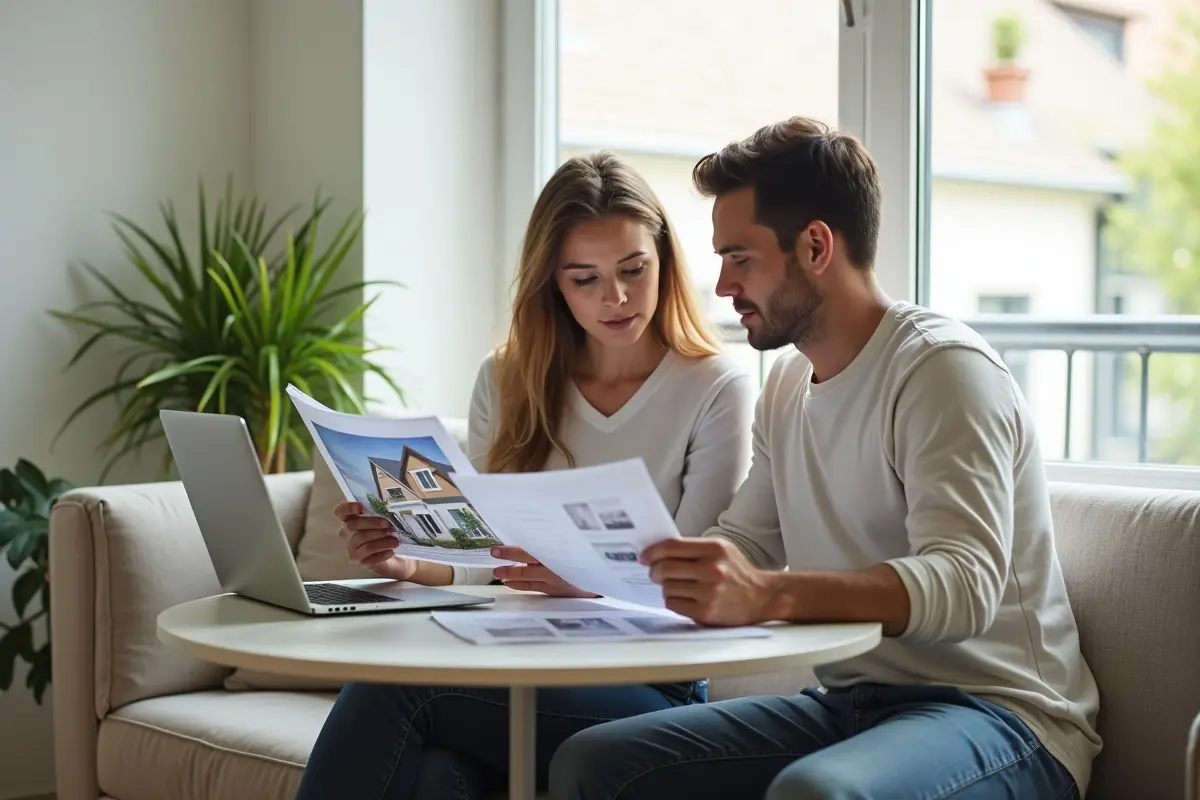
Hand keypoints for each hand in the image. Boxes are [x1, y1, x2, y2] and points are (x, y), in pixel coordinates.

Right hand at [334, 502, 417, 581]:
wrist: (396, 557)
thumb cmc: (388, 533)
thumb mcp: (386, 519)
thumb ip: (383, 510)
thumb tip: (389, 502)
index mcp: (350, 519)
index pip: (340, 511)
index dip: (347, 508)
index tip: (359, 507)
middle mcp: (346, 533)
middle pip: (352, 525)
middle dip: (371, 524)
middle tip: (388, 525)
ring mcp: (351, 549)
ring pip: (361, 541)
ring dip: (380, 541)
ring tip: (395, 541)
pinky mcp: (360, 561)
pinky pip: (369, 557)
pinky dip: (381, 554)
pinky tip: (390, 552)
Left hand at [491, 545, 598, 596]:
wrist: (602, 579)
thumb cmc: (585, 556)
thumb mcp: (572, 544)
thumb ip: (553, 539)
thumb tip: (531, 529)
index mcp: (560, 550)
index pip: (536, 544)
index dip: (518, 544)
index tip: (505, 540)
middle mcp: (556, 564)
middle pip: (529, 557)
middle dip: (511, 554)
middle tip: (494, 552)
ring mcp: (554, 579)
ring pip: (528, 575)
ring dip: (511, 573)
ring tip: (497, 572)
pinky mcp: (554, 590)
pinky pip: (533, 587)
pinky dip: (520, 585)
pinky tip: (508, 583)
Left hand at [641, 537, 775, 625]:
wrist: (763, 597)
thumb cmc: (737, 572)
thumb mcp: (721, 550)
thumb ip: (694, 549)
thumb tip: (659, 552)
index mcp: (714, 548)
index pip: (671, 547)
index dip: (652, 552)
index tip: (643, 557)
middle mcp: (712, 569)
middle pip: (665, 568)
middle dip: (654, 572)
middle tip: (654, 574)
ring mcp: (709, 592)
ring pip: (667, 588)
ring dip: (666, 588)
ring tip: (676, 586)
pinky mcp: (706, 612)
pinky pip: (674, 604)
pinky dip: (674, 601)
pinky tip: (684, 598)